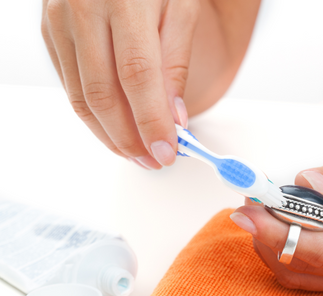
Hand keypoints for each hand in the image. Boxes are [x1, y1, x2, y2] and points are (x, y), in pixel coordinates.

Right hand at [41, 0, 199, 168]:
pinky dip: (94, 115)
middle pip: (102, 94)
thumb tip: (174, 119)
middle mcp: (82, 8)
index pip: (137, 76)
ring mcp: (59, 20)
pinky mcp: (50, 32)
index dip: (152, 121)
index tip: (167, 151)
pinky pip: (70, 86)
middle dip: (129, 139)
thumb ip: (175, 63)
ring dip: (110, 135)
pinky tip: (116, 128)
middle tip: (153, 161)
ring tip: (136, 153)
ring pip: (80, 98)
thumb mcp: (180, 9)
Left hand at [230, 127, 322, 290]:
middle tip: (247, 202)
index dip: (277, 232)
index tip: (247, 209)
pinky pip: (318, 275)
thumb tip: (304, 185)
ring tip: (259, 210)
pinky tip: (281, 225)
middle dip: (267, 236)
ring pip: (307, 277)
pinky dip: (291, 252)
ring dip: (275, 246)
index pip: (322, 249)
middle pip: (308, 267)